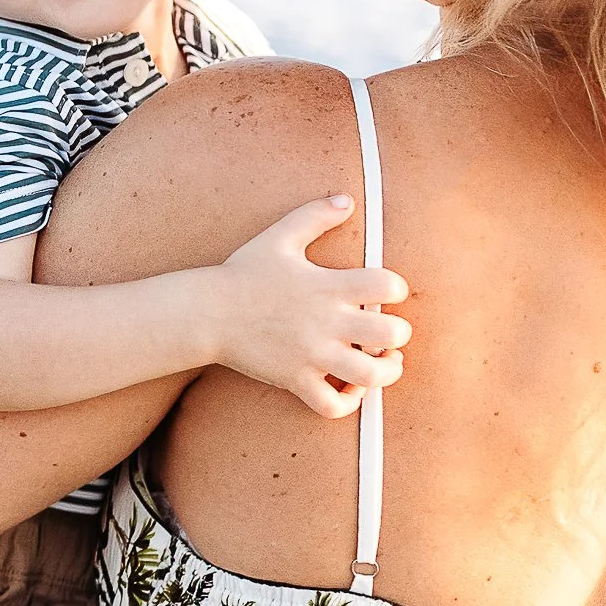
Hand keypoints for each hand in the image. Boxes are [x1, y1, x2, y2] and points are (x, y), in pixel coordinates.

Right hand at [212, 195, 410, 418]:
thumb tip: (347, 199)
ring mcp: (312, 355)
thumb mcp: (280, 236)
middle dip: (399, 333)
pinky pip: (332, 406)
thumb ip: (316, 215)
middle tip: (390, 332)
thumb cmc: (243, 274)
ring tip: (384, 363)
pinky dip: (348, 403)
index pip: (388, 285)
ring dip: (386, 371)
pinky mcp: (295, 380)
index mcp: (328, 286)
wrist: (207, 312)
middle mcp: (326, 322)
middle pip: (391, 334)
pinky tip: (349, 388)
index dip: (396, 288)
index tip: (387, 293)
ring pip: (370, 375)